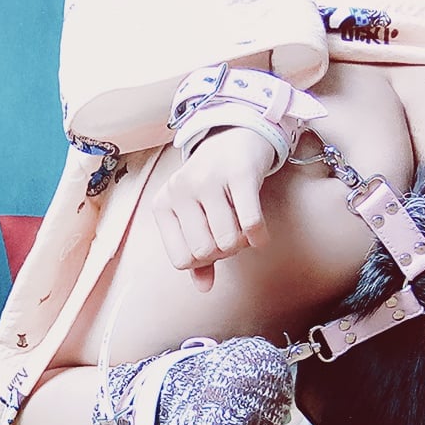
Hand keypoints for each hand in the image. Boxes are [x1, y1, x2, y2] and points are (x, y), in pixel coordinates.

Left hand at [153, 126, 274, 291]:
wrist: (235, 136)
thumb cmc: (213, 186)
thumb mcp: (196, 217)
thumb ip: (198, 256)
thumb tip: (203, 288)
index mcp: (164, 205)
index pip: (181, 260)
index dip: (202, 261)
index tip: (213, 245)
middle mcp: (180, 190)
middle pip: (205, 252)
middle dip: (225, 252)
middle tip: (232, 236)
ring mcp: (208, 180)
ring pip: (227, 240)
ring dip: (242, 243)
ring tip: (244, 230)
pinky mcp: (238, 173)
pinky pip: (250, 222)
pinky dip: (259, 236)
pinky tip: (260, 235)